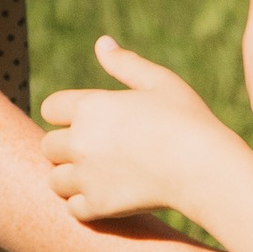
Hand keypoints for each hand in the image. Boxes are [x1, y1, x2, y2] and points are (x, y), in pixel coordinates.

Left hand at [40, 35, 225, 224]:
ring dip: (71, 178)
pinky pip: (73, 208)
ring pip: (55, 180)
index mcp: (90, 106)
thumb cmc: (187, 119)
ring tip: (97, 175)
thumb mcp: (160, 82)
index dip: (67, 113)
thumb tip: (102, 44)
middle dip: (66, 147)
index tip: (88, 120)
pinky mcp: (97, 205)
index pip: (51, 108)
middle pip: (48, 146)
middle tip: (95, 150)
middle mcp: (80, 141)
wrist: (204, 167)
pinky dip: (85, 205)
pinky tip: (106, 195)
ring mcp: (86, 176)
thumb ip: (126, 64)